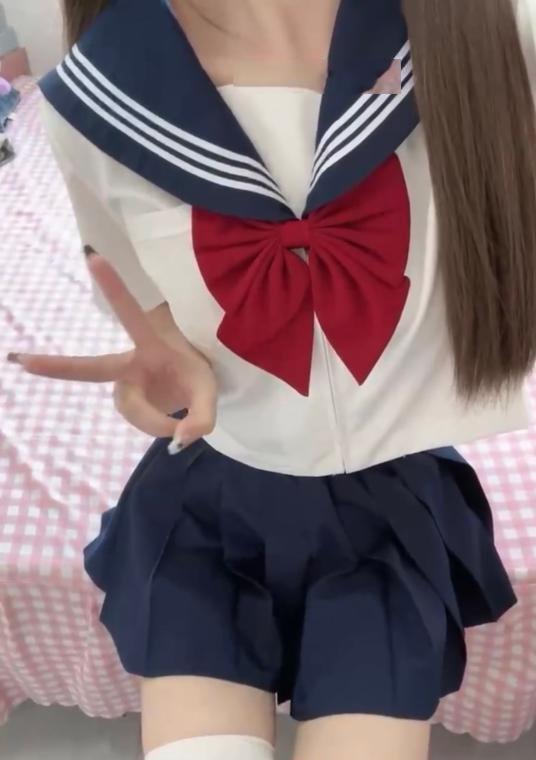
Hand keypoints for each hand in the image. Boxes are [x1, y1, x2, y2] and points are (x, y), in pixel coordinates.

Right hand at [7, 253, 216, 447]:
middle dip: (56, 366)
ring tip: (182, 424)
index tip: (92, 256)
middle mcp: (129, 363)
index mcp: (152, 344)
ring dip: (156, 421)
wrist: (192, 385)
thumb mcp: (210, 393)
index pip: (131, 315)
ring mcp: (122, 383)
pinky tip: (171, 424)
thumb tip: (179, 440)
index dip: (113, 287)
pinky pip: (137, 420)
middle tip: (20, 360)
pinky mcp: (122, 399)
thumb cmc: (197, 376)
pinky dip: (156, 426)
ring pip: (132, 410)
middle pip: (90, 368)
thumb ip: (202, 418)